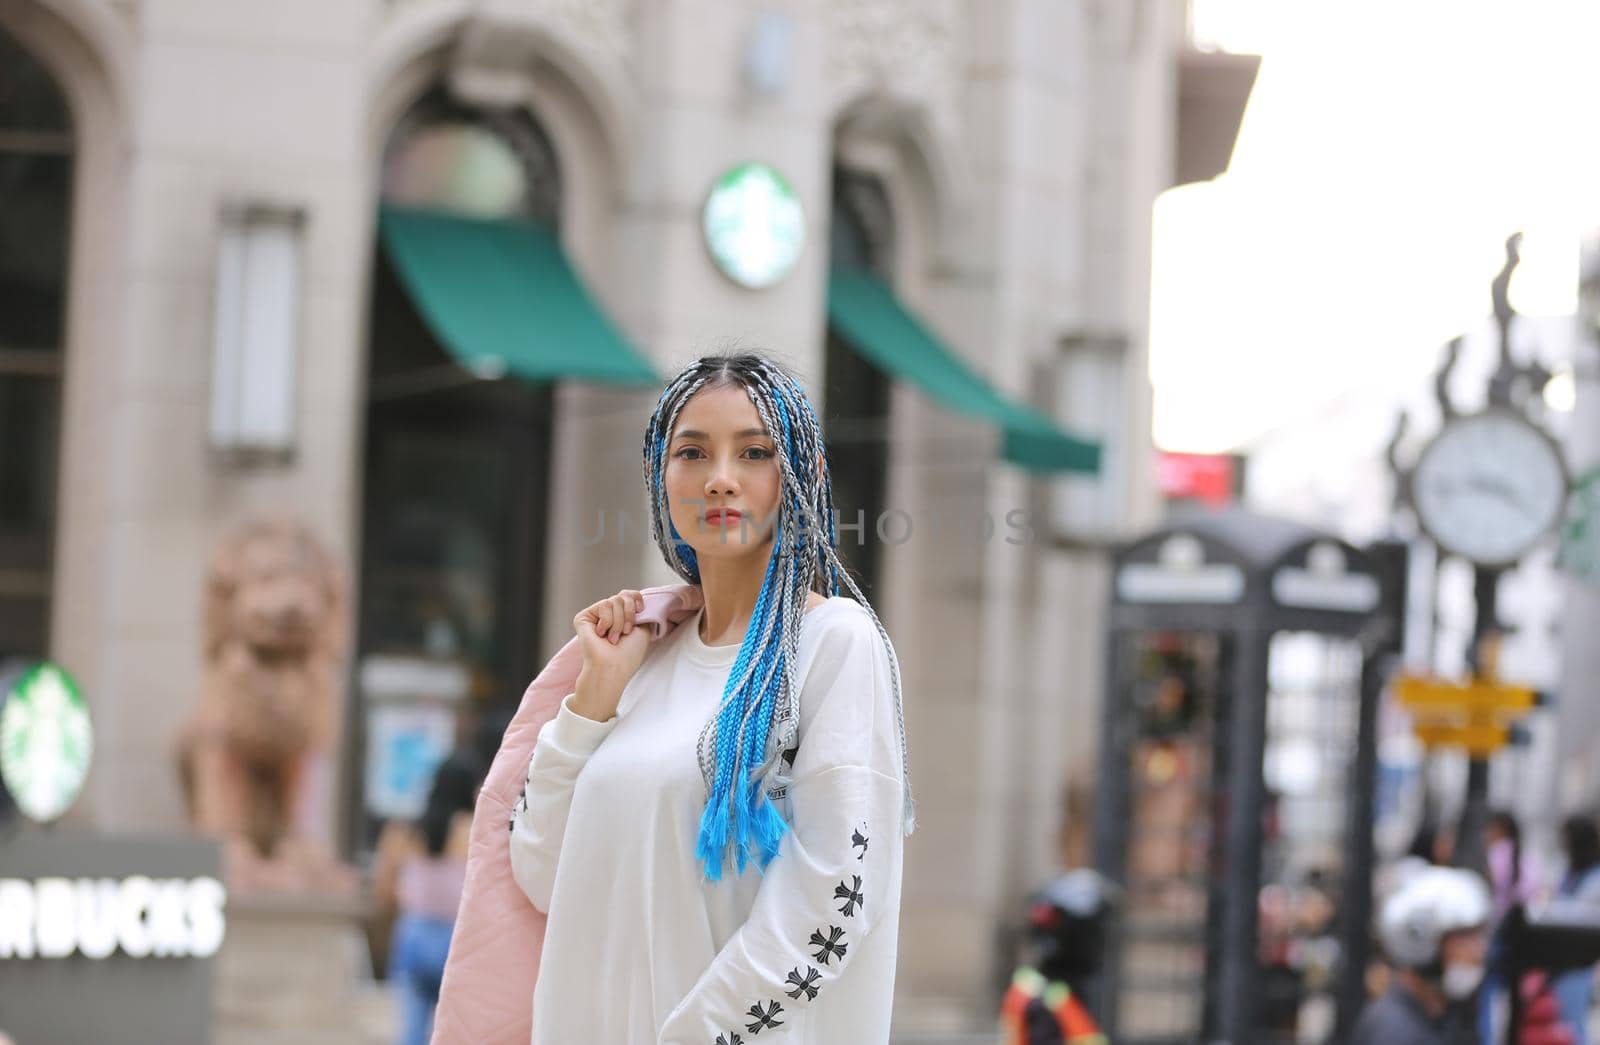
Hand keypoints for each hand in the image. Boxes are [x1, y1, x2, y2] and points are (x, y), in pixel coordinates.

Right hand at [570, 589, 650, 720]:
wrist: (614, 666)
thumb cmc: (629, 653)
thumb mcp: (644, 628)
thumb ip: (639, 610)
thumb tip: (634, 596)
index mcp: (621, 618)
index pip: (629, 594)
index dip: (636, 599)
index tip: (640, 611)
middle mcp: (608, 616)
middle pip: (623, 596)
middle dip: (629, 614)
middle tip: (625, 632)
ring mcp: (596, 616)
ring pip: (614, 600)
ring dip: (618, 621)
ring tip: (613, 638)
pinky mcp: (584, 617)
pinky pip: (603, 605)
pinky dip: (608, 621)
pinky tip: (601, 634)